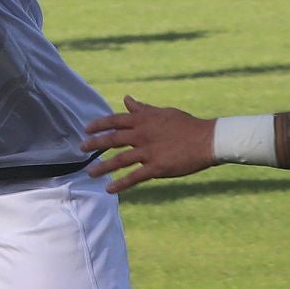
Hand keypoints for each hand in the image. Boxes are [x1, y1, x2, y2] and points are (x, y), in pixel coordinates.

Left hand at [81, 96, 214, 193]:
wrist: (208, 139)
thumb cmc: (187, 124)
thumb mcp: (162, 112)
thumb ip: (142, 108)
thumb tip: (126, 99)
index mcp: (144, 120)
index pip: (116, 120)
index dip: (99, 124)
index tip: (86, 129)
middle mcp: (143, 134)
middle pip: (112, 139)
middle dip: (94, 144)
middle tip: (81, 149)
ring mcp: (149, 151)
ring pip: (119, 160)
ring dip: (103, 167)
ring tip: (90, 173)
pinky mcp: (157, 167)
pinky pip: (134, 176)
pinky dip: (121, 183)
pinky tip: (109, 189)